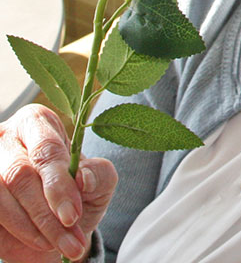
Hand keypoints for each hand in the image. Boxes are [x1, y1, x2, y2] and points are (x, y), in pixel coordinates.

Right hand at [0, 105, 116, 262]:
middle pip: (18, 175)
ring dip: (30, 228)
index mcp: (39, 123)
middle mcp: (7, 140)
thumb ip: (99, 175)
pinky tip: (37, 244)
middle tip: (70, 240)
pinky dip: (14, 234)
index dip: (58, 185)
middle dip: (45, 214)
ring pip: (0, 197)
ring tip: (59, 245)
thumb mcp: (100, 182)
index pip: (46, 150)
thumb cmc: (80, 192)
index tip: (72, 216)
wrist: (58, 224)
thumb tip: (82, 178)